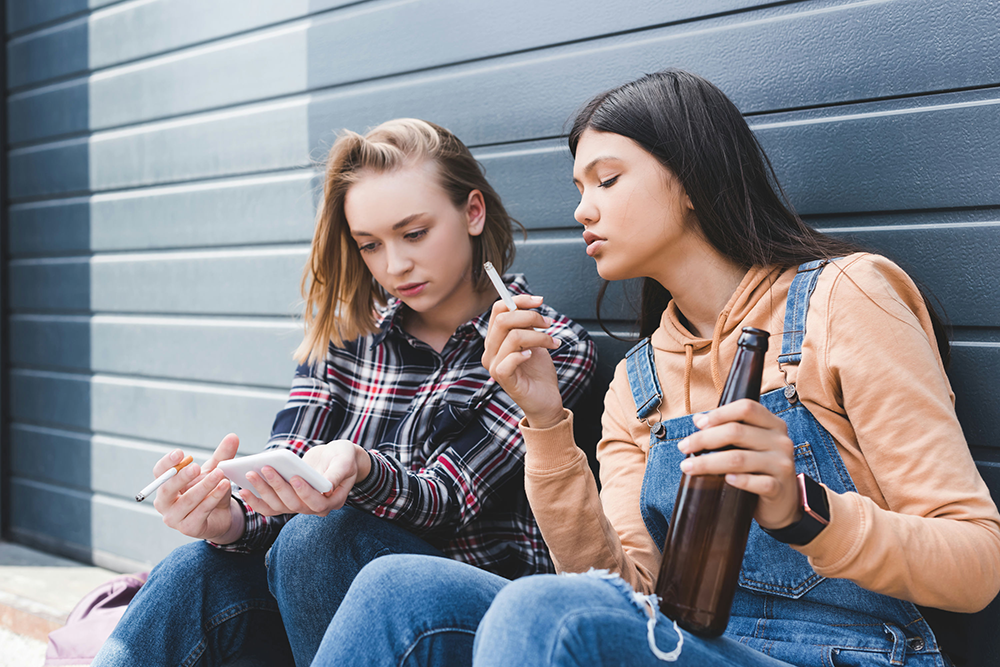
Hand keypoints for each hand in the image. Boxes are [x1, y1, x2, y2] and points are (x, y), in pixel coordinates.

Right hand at [153, 433, 244, 543]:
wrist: (220, 517)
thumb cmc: (210, 491)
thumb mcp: (215, 471)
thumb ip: (222, 455)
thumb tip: (233, 436)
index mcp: (165, 485)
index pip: (159, 472)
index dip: (168, 462)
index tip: (181, 453)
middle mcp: (164, 503)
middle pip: (167, 488)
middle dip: (182, 477)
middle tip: (197, 467)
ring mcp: (174, 518)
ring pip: (187, 501)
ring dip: (204, 487)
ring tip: (220, 474)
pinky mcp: (188, 528)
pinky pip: (201, 511)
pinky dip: (213, 498)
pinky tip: (224, 487)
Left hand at [239, 440, 369, 517]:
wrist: (336, 459)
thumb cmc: (343, 457)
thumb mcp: (345, 460)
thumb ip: (338, 472)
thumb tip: (328, 485)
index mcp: (332, 500)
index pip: (317, 502)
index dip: (305, 492)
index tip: (295, 477)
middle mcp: (316, 508)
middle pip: (294, 505)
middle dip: (278, 487)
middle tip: (265, 469)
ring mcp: (300, 506)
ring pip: (279, 506)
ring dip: (263, 492)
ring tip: (250, 474)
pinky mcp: (288, 501)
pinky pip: (270, 506)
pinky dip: (256, 500)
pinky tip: (243, 488)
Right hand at [482, 294, 563, 428]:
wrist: (546, 399)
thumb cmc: (539, 371)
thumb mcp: (534, 341)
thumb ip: (526, 325)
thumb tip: (529, 304)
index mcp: (495, 339)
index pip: (498, 311)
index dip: (518, 300)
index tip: (539, 301)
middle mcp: (491, 351)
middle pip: (502, 320)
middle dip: (530, 317)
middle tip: (548, 324)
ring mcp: (495, 365)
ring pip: (512, 337)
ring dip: (538, 336)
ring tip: (552, 342)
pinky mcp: (503, 379)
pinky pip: (509, 359)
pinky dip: (524, 354)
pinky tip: (533, 356)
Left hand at [676, 400, 800, 529]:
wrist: (782, 503)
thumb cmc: (760, 469)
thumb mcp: (749, 445)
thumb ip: (728, 429)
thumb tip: (698, 419)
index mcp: (773, 425)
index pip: (746, 408)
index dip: (719, 413)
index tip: (698, 424)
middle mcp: (781, 441)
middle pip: (736, 432)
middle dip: (704, 439)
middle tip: (683, 447)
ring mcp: (782, 464)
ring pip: (739, 459)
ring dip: (708, 463)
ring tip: (688, 467)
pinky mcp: (780, 487)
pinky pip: (756, 482)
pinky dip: (738, 480)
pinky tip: (724, 480)